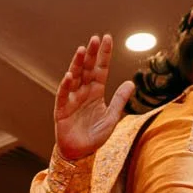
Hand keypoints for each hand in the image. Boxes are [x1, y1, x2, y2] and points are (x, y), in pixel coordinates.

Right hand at [54, 34, 133, 160]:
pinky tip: (70, 75)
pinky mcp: (62, 110)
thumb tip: (131, 83)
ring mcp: (71, 100)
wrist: (80, 153)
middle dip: (91, 54)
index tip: (107, 38)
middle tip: (95, 39)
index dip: (104, 55)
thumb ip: (120, 100)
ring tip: (82, 50)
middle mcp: (83, 92)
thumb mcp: (112, 118)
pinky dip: (66, 86)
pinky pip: (63, 95)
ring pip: (74, 78)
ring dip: (78, 64)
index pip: (101, 69)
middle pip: (87, 69)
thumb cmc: (95, 136)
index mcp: (96, 92)